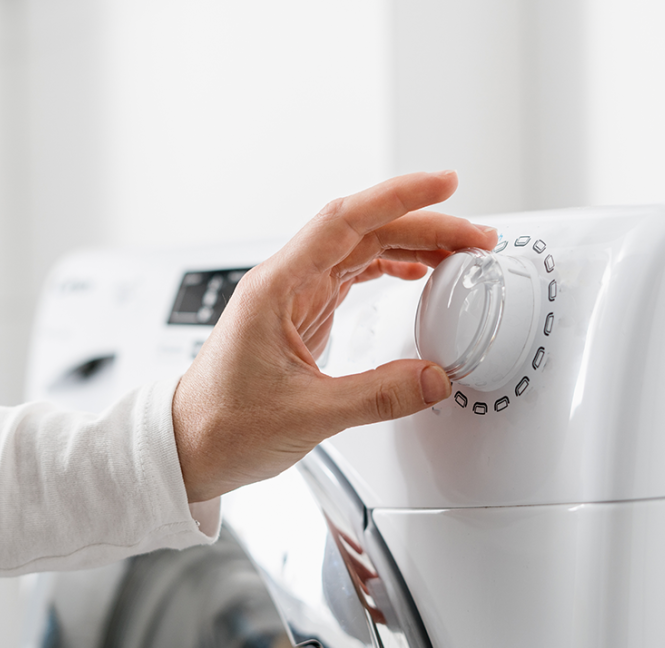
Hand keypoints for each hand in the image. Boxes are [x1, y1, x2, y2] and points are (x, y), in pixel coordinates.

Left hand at [172, 171, 496, 502]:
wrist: (189, 445)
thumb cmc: (222, 424)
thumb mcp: (307, 415)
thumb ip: (377, 397)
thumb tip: (434, 378)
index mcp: (276, 289)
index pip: (344, 221)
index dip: (398, 197)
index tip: (443, 185)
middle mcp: (284, 284)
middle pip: (361, 231)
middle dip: (422, 225)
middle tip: (474, 237)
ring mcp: (292, 298)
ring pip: (358, 251)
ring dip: (409, 245)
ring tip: (456, 252)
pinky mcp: (301, 318)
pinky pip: (350, 277)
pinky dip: (387, 269)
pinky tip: (413, 273)